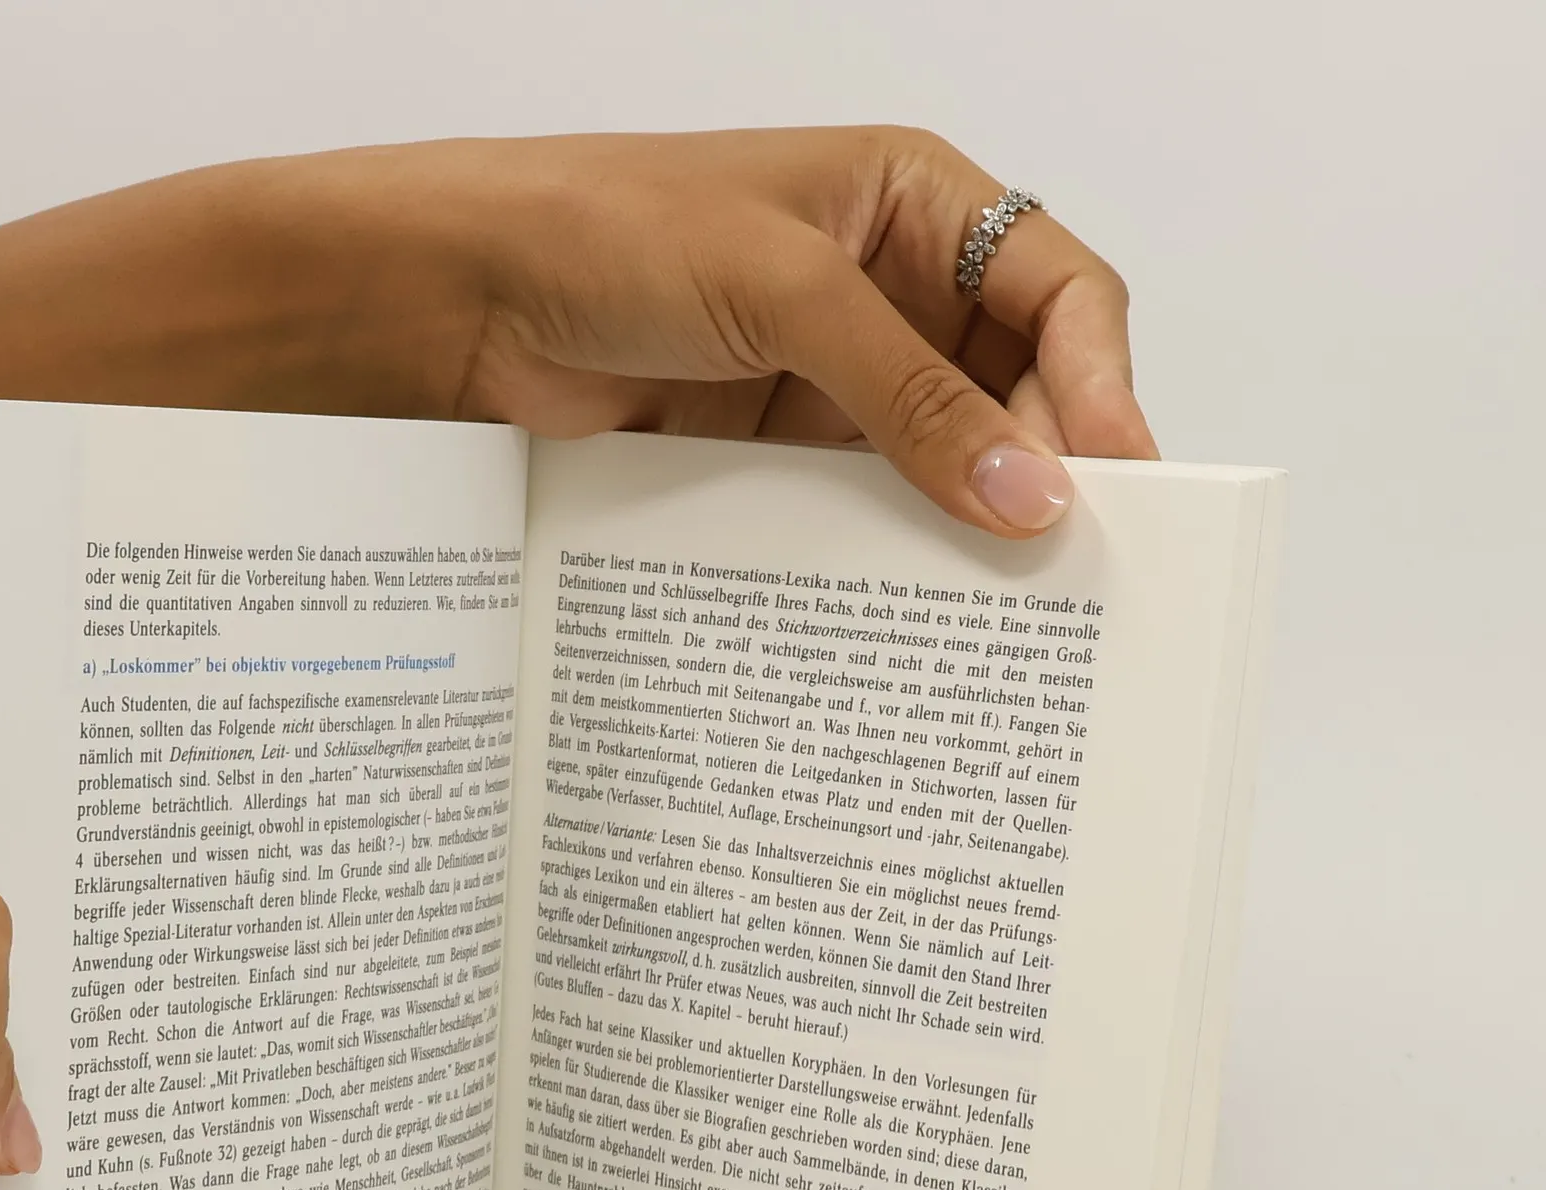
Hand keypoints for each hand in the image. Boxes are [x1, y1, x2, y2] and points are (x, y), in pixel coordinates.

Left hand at [271, 127, 1156, 534]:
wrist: (461, 297)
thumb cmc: (609, 229)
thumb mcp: (785, 294)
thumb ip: (910, 398)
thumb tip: (1027, 493)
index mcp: (911, 200)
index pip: (1055, 290)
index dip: (1098, 382)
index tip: (1117, 477)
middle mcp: (884, 283)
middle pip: (1011, 385)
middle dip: (1043, 464)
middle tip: (1068, 563)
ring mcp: (828, 370)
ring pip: (940, 452)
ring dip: (968, 518)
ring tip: (1002, 600)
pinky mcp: (772, 442)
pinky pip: (860, 498)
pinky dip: (889, 544)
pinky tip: (909, 596)